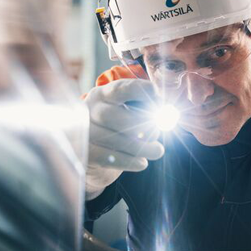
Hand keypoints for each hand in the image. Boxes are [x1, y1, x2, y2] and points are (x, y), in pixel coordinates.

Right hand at [83, 78, 164, 198]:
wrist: (94, 154)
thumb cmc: (118, 128)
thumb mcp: (127, 111)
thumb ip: (144, 109)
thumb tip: (165, 114)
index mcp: (103, 94)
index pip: (121, 89)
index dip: (142, 91)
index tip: (159, 99)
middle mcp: (89, 110)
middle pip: (113, 116)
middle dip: (141, 125)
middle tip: (157, 132)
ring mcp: (84, 133)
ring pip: (114, 139)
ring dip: (142, 147)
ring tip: (157, 150)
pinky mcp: (86, 154)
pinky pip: (109, 158)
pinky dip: (130, 161)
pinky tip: (143, 162)